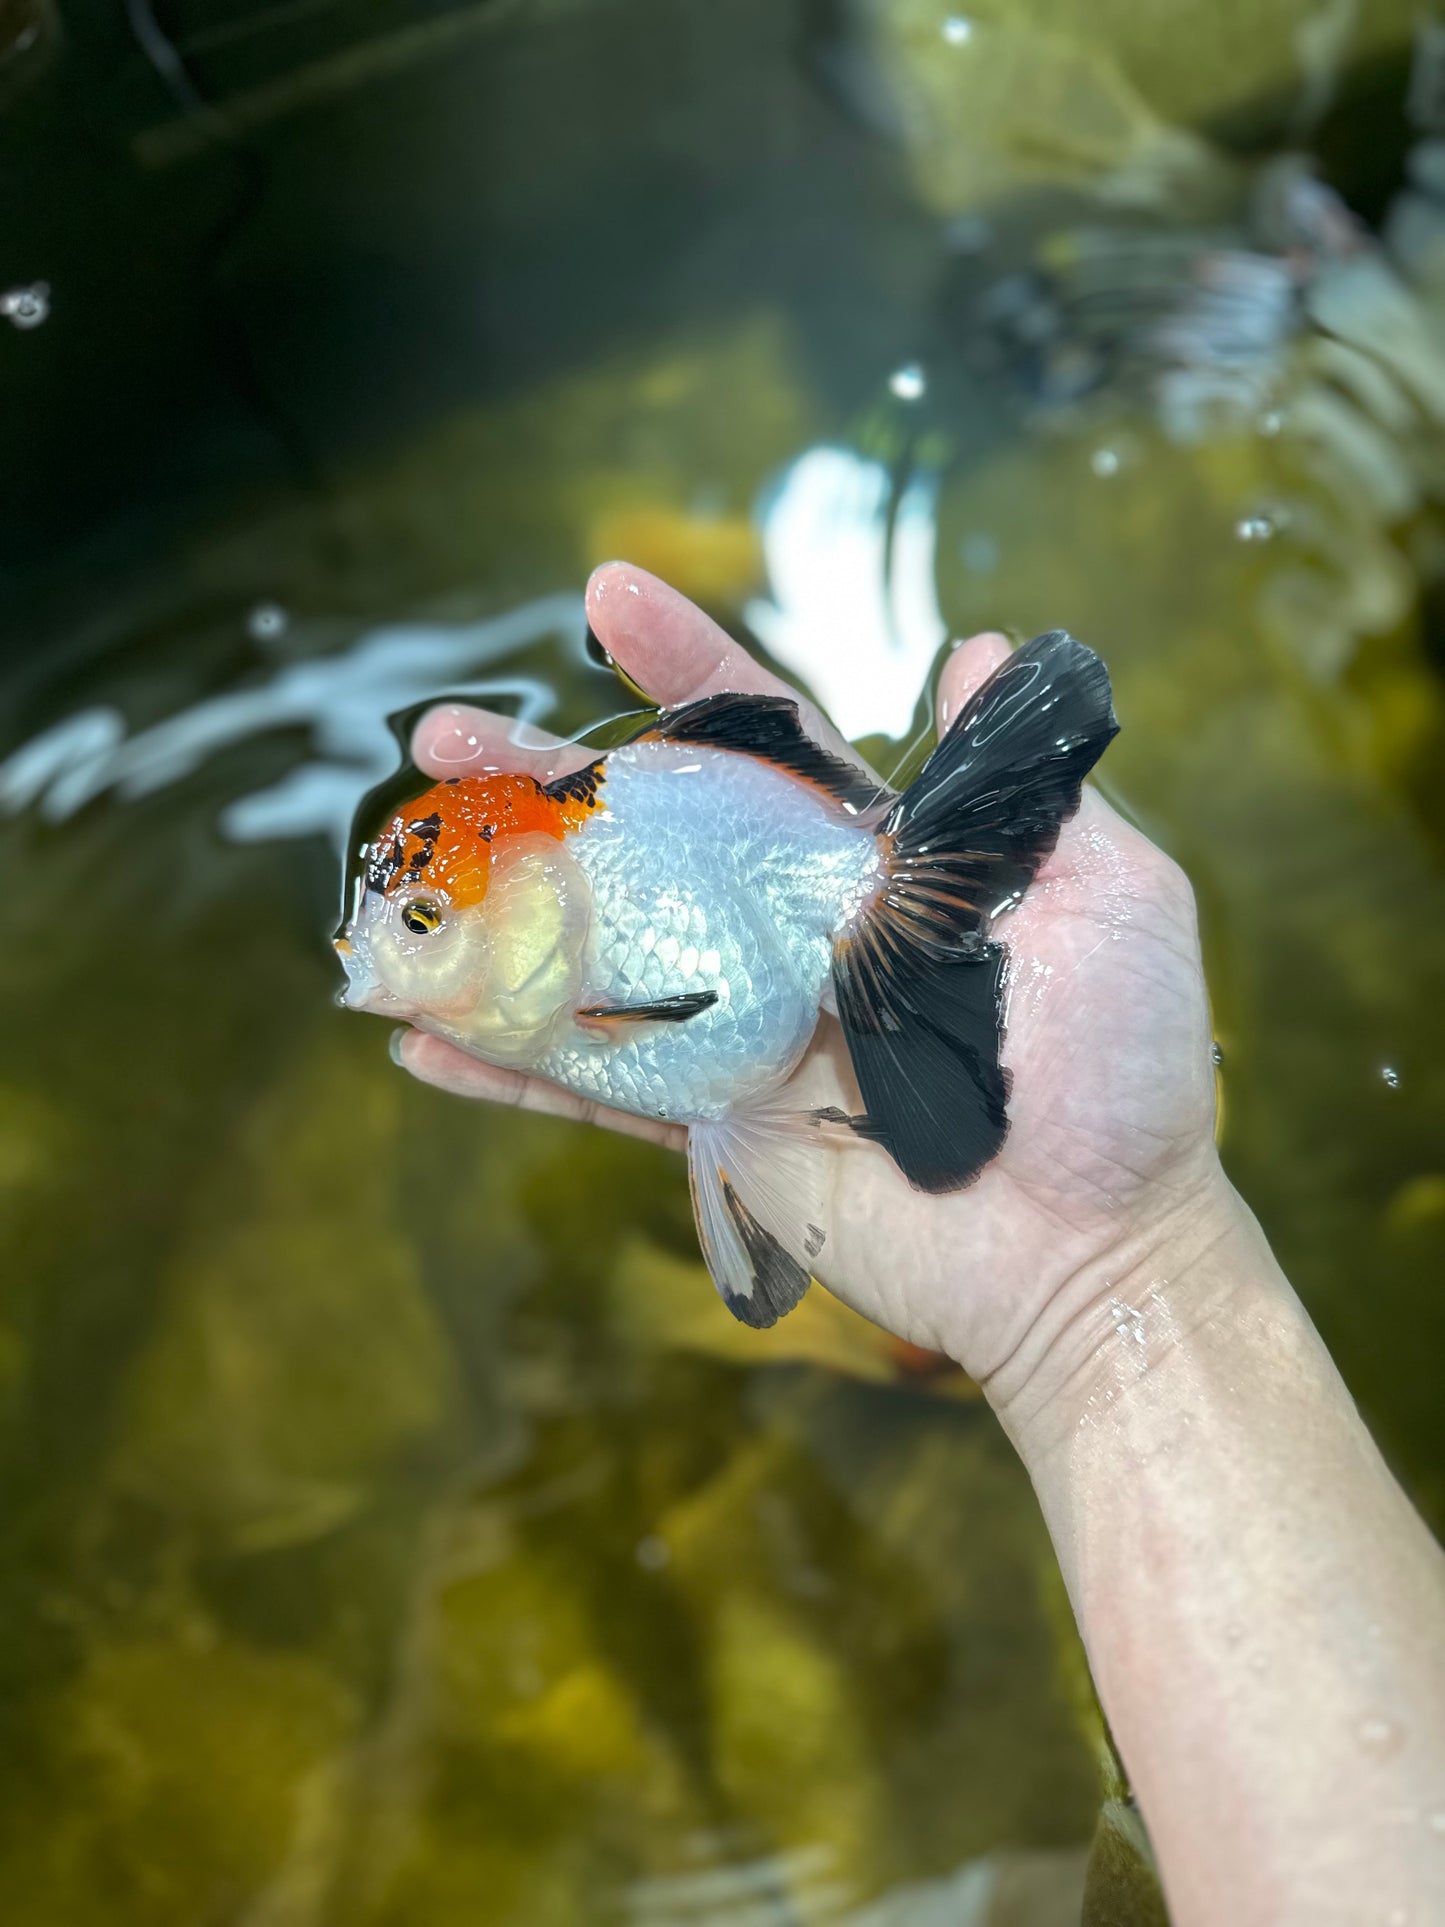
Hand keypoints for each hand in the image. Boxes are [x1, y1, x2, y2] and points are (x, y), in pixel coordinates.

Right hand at [396, 563, 1232, 1418]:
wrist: (1095, 1250)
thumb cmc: (1121, 1076)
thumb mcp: (1114, 901)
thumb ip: (1032, 792)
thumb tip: (981, 649)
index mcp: (873, 872)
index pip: (766, 747)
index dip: (688, 670)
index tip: (608, 596)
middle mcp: (792, 937)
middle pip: (646, 838)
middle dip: (542, 781)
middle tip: (442, 734)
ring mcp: (743, 1032)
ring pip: (596, 954)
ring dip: (492, 909)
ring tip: (392, 870)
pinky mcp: (714, 1129)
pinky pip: (591, 1090)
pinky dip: (504, 1069)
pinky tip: (419, 1040)